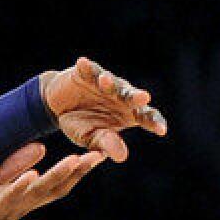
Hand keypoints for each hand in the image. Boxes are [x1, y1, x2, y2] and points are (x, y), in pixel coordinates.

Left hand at [0, 143, 103, 219]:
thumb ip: (12, 168)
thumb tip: (40, 149)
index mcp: (18, 198)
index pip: (53, 184)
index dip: (75, 170)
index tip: (97, 154)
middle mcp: (17, 207)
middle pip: (52, 189)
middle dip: (74, 172)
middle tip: (97, 156)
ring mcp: (3, 212)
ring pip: (35, 194)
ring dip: (54, 177)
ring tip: (73, 161)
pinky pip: (6, 201)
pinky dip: (19, 188)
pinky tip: (32, 175)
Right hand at [40, 57, 166, 162]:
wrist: (57, 108)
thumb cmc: (80, 125)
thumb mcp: (91, 137)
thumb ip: (106, 143)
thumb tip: (121, 157)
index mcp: (128, 114)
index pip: (146, 117)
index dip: (154, 122)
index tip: (161, 130)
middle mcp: (120, 96)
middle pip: (130, 96)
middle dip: (135, 97)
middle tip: (142, 98)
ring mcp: (104, 83)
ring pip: (111, 82)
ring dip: (109, 81)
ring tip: (104, 80)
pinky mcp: (87, 73)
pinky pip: (88, 69)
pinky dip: (86, 67)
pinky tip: (82, 63)